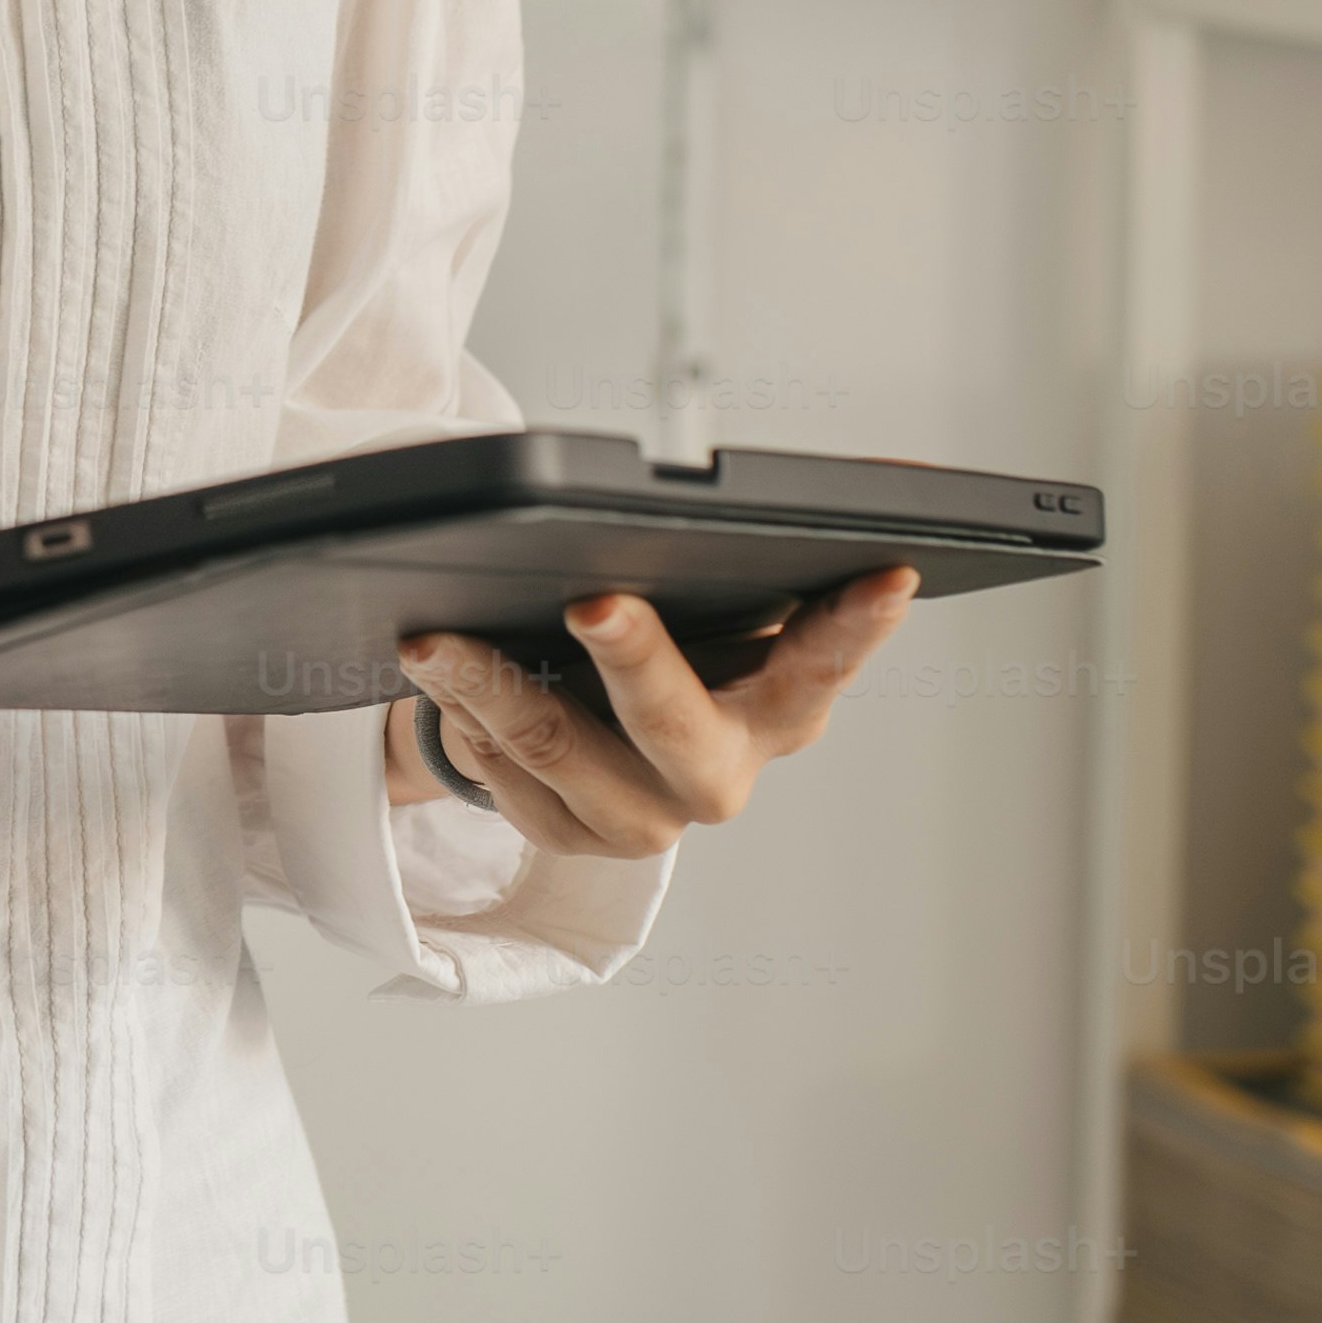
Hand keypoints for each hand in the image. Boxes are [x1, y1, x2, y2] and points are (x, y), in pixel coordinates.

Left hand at [391, 569, 919, 857]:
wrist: (599, 726)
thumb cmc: (678, 638)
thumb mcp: (725, 604)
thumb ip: (753, 559)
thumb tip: (833, 484)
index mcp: (782, 707)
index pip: (826, 661)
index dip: (857, 624)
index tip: (885, 574)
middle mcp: (718, 774)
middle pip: (675, 724)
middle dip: (634, 659)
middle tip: (593, 599)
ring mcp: (642, 818)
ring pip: (558, 749)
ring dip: (490, 682)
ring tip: (436, 635)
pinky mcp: (568, 839)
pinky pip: (504, 776)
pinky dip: (466, 713)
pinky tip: (438, 670)